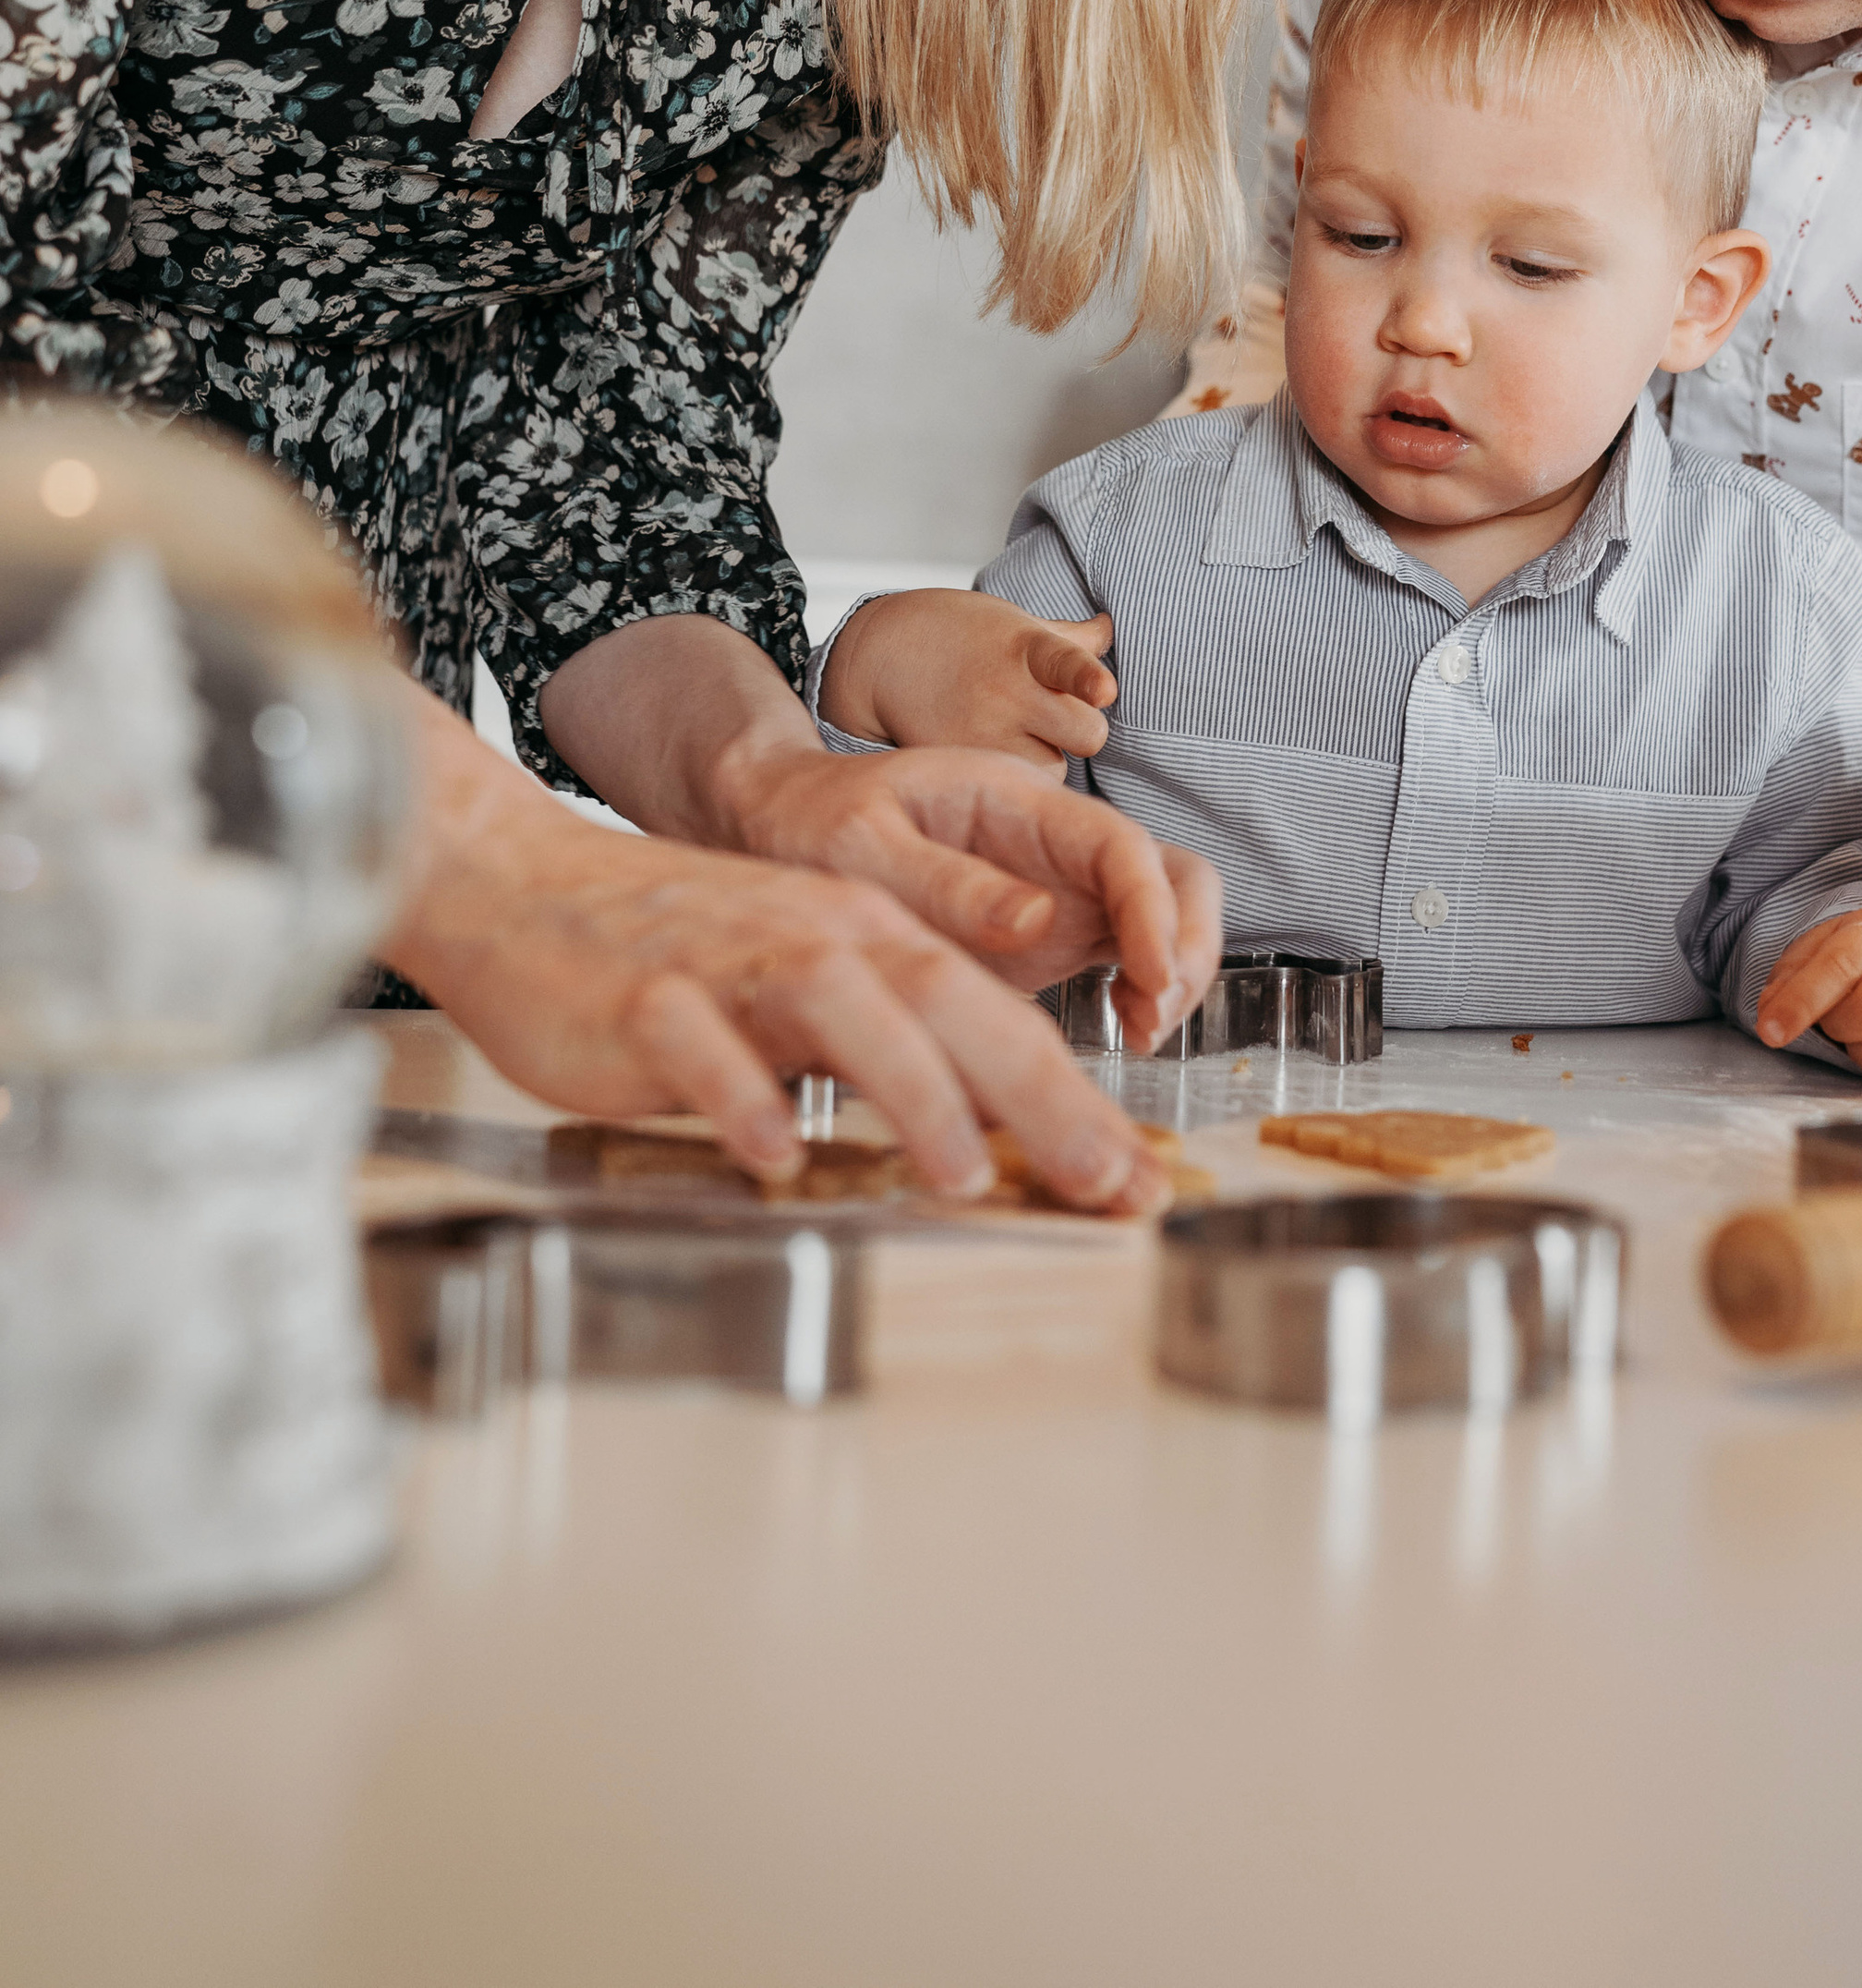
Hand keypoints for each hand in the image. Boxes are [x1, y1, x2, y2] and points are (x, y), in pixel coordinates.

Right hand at [383, 686, 1172, 1208]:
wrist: (522, 886)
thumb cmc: (670, 950)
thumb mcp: (797, 982)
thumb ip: (881, 1044)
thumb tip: (985, 1132)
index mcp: (862, 934)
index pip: (991, 1012)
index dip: (1072, 1095)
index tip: (1136, 1179)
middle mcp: (813, 937)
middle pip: (946, 1001)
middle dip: (1037, 1093)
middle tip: (1102, 1179)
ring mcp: (728, 964)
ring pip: (840, 1007)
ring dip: (910, 1088)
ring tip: (965, 1171)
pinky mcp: (643, 997)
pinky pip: (702, 1045)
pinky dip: (743, 1095)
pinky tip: (774, 1153)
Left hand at [710, 720, 1220, 1052]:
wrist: (779, 827)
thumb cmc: (811, 822)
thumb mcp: (859, 844)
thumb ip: (947, 882)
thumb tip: (1040, 920)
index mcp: (1015, 801)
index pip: (1120, 844)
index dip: (1154, 908)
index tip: (1152, 977)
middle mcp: (1053, 843)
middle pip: (1173, 876)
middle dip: (1189, 943)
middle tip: (1157, 1017)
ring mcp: (1058, 891)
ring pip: (1163, 920)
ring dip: (1176, 975)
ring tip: (1143, 1033)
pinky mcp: (1047, 940)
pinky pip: (1127, 960)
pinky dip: (1146, 995)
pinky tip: (1124, 1030)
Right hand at [822, 588, 1117, 772]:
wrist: (882, 654)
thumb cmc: (962, 636)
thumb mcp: (1015, 623)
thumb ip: (1069, 637)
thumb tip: (1110, 628)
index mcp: (1026, 648)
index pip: (1065, 663)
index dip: (1087, 677)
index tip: (1104, 689)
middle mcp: (1006, 692)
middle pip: (1087, 734)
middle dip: (1083, 730)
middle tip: (1054, 717)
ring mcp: (983, 733)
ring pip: (1055, 770)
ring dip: (1047, 759)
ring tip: (1016, 734)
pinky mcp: (959, 766)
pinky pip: (1014, 791)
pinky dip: (1013, 781)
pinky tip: (991, 753)